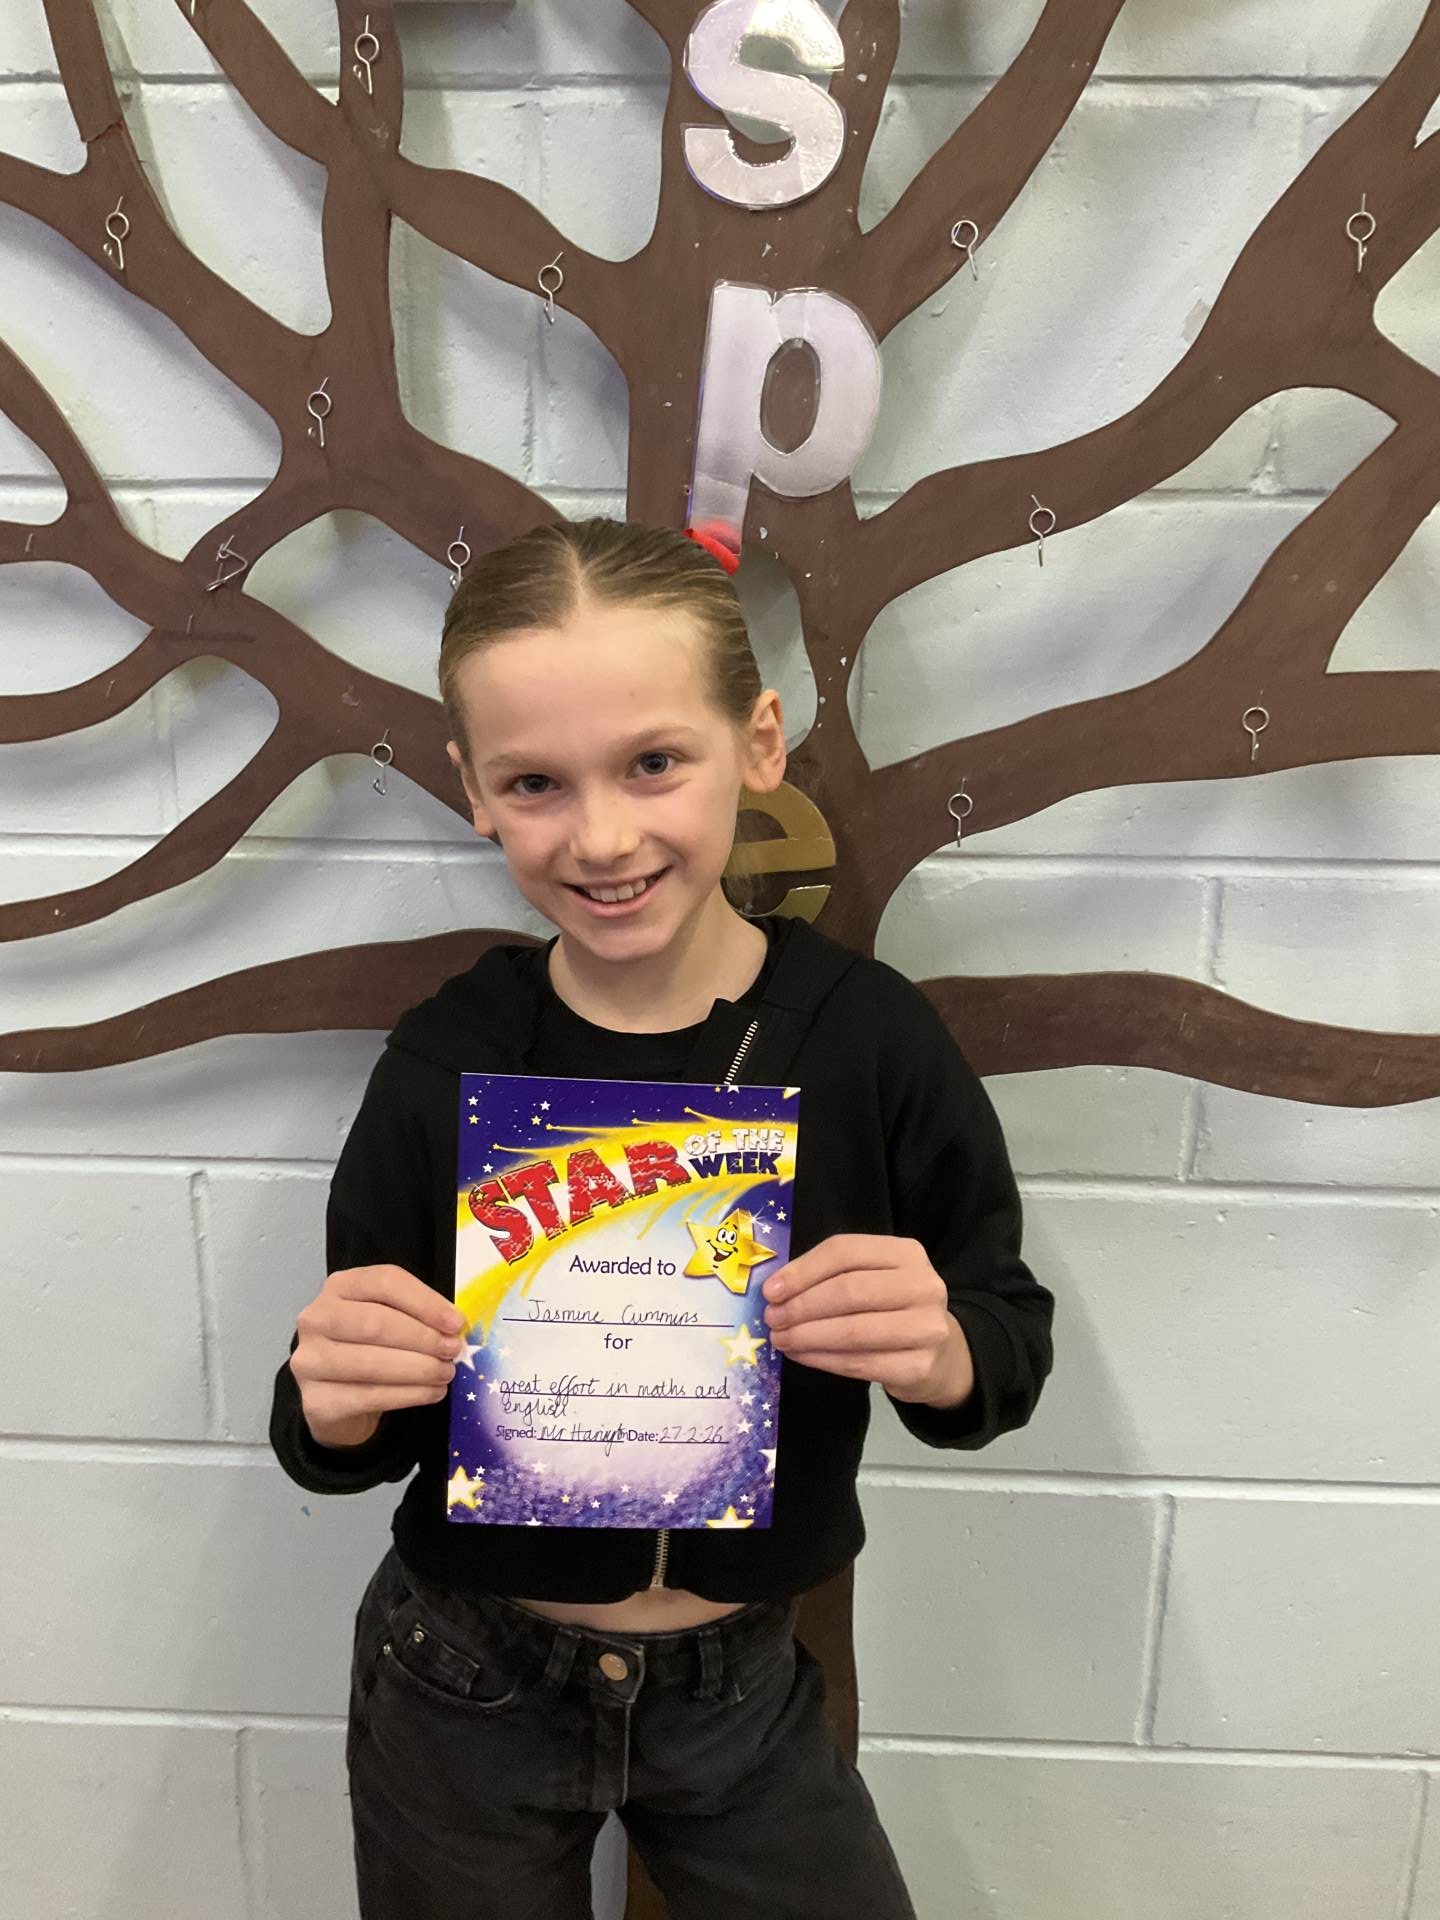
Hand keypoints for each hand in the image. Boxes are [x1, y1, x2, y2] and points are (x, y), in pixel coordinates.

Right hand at [290, 1264, 465, 1448]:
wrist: (336, 1398)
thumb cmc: (369, 1348)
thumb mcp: (389, 1317)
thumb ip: (415, 1314)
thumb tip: (453, 1328)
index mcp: (339, 1287)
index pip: (385, 1283)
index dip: (425, 1302)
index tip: (455, 1322)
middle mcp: (316, 1319)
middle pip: (376, 1323)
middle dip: (423, 1338)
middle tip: (452, 1350)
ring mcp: (310, 1360)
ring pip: (371, 1363)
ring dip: (419, 1369)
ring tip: (445, 1373)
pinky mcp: (316, 1400)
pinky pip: (370, 1396)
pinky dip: (409, 1395)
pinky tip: (432, 1392)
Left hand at [761, 1233, 973, 1404]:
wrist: (940, 1353)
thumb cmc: (892, 1309)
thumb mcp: (872, 1278)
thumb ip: (831, 1276)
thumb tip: (776, 1290)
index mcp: (906, 1253)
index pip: (845, 1252)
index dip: (802, 1270)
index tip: (771, 1290)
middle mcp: (923, 1286)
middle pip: (848, 1291)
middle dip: (801, 1306)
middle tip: (773, 1318)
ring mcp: (927, 1328)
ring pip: (853, 1330)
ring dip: (807, 1336)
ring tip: (781, 1339)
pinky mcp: (920, 1367)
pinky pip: (860, 1363)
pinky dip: (823, 1360)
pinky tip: (802, 1356)